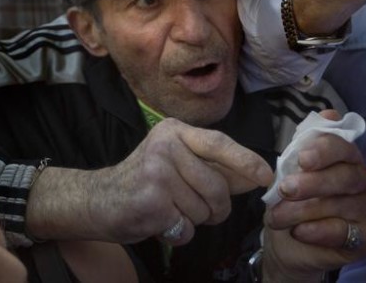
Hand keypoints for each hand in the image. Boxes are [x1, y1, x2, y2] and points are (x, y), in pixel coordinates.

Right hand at [27, 118, 272, 243]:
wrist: (98, 200)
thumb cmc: (145, 182)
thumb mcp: (177, 163)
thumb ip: (215, 167)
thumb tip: (256, 174)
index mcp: (174, 132)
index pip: (219, 143)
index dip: (246, 161)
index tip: (266, 176)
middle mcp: (164, 147)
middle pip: (217, 187)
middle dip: (216, 208)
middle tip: (197, 209)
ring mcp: (156, 173)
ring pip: (204, 210)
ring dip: (194, 220)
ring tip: (171, 210)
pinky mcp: (151, 202)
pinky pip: (188, 228)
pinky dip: (179, 233)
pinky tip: (161, 221)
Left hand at [262, 111, 365, 279]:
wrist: (287, 242)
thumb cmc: (292, 201)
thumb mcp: (291, 169)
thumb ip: (305, 143)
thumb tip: (329, 114)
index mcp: (346, 158)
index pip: (344, 147)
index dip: (324, 150)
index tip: (302, 159)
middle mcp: (363, 181)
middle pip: (346, 176)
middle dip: (313, 183)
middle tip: (285, 190)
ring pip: (340, 205)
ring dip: (302, 211)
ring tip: (277, 217)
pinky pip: (343, 231)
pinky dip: (317, 231)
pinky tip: (298, 231)